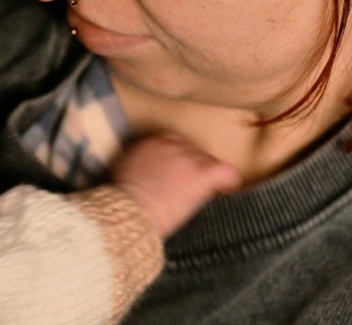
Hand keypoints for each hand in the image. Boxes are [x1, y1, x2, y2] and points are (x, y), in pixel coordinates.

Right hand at [112, 134, 240, 237]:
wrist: (130, 209)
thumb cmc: (122, 200)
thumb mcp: (125, 171)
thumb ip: (141, 164)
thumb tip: (150, 173)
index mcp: (151, 141)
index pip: (174, 144)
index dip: (177, 162)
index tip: (176, 176)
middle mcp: (172, 143)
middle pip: (192, 152)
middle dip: (191, 169)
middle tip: (185, 189)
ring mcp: (189, 156)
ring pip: (208, 163)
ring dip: (205, 178)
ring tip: (199, 195)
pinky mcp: (203, 172)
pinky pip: (226, 172)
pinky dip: (229, 181)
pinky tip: (227, 190)